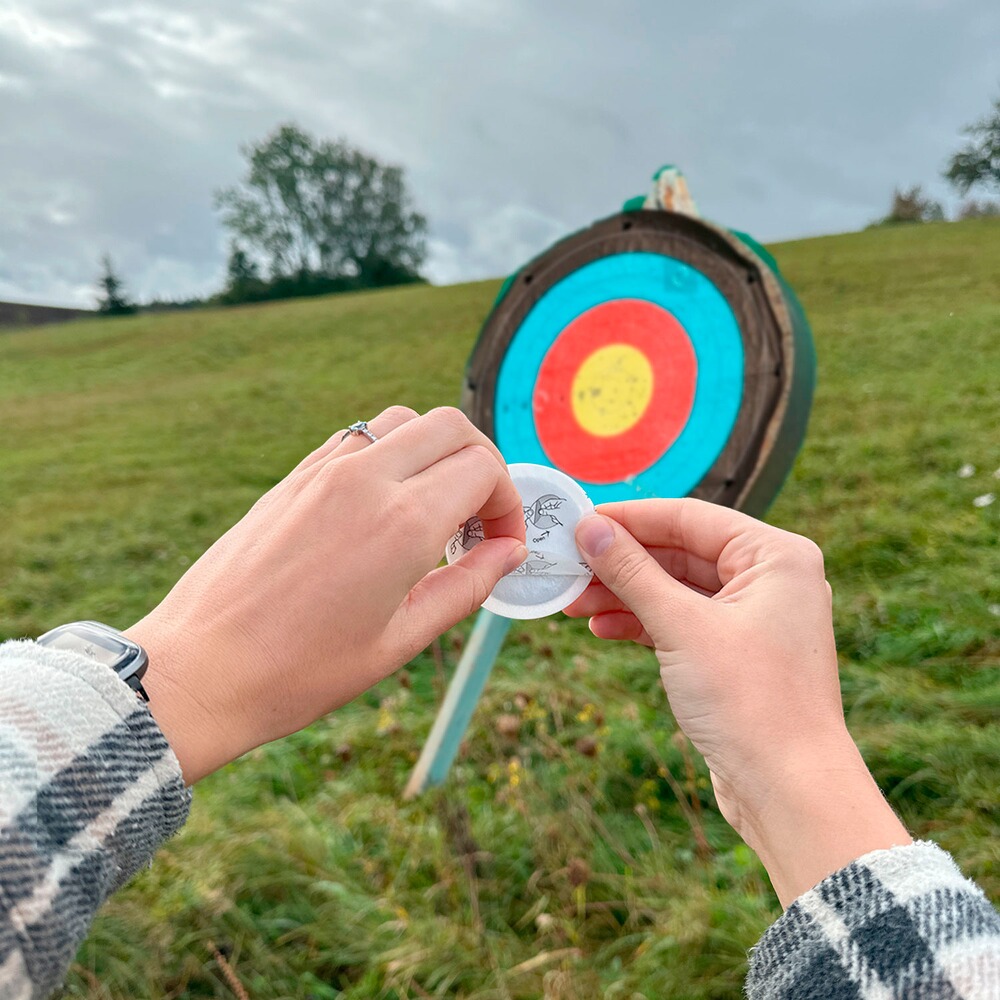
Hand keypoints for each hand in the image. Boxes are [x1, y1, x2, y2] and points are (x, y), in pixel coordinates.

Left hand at [127, 406, 525, 783]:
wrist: (201, 670)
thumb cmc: (300, 671)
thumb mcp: (400, 640)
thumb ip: (467, 587)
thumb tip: (509, 553)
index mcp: (402, 523)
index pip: (484, 469)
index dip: (508, 504)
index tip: (500, 543)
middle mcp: (365, 480)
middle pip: (452, 427)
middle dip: (483, 464)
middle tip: (479, 518)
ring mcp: (324, 471)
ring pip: (404, 420)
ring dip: (435, 450)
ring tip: (434, 508)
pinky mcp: (294, 477)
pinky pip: (358, 435)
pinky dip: (390, 452)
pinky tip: (385, 505)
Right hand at [566, 500, 909, 905]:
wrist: (790, 791)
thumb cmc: (750, 702)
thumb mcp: (681, 626)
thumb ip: (632, 571)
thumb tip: (588, 529)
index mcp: (776, 555)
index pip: (689, 517)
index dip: (629, 519)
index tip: (578, 521)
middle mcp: (772, 579)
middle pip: (681, 552)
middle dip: (622, 563)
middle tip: (569, 568)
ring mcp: (755, 619)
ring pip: (678, 590)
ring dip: (626, 595)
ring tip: (575, 605)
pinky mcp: (738, 655)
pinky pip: (684, 622)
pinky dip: (645, 623)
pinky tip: (604, 629)